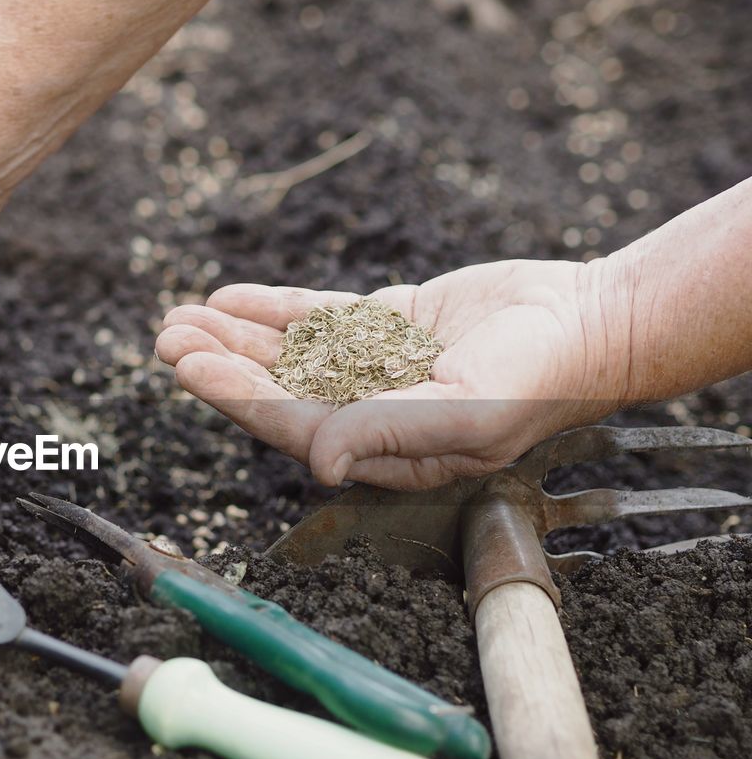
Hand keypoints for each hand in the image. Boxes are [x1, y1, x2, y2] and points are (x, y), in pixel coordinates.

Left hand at [154, 260, 631, 489]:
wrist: (592, 324)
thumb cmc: (539, 381)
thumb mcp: (466, 414)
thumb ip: (389, 433)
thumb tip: (317, 462)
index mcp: (382, 449)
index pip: (291, 423)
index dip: (235, 396)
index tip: (188, 364)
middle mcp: (370, 413)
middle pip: (276, 388)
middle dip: (220, 364)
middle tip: (166, 336)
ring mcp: (376, 367)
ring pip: (288, 352)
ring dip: (235, 335)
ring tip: (180, 315)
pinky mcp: (389, 325)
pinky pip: (318, 317)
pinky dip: (276, 308)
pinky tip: (231, 295)